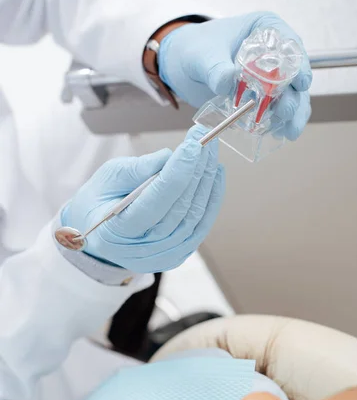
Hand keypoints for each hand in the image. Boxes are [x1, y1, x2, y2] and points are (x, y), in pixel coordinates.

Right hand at [61, 127, 224, 272]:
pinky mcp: (175, 257)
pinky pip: (200, 227)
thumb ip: (137, 169)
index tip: (193, 145)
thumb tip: (171, 157)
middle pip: (179, 209)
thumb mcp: (108, 177)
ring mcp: (160, 258)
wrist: (98, 236)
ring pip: (194, 218)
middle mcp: (139, 250)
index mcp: (114, 231)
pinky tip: (215, 176)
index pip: (155, 201)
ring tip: (211, 155)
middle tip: (207, 141)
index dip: (178, 172)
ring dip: (207, 183)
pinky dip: (211, 200)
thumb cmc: (100, 202)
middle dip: (197, 171)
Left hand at [158, 12, 311, 140]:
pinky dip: (281, 123)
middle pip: (295, 75)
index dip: (300, 64)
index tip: (302, 83)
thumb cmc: (194, 50)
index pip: (290, 45)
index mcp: (264, 30)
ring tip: (289, 132)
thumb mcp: (202, 56)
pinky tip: (280, 134)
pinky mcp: (263, 97)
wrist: (182, 66)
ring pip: (292, 95)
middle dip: (294, 96)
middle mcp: (274, 53)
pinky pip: (278, 110)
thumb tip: (226, 82)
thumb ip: (214, 68)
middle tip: (284, 112)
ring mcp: (271, 77)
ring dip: (293, 114)